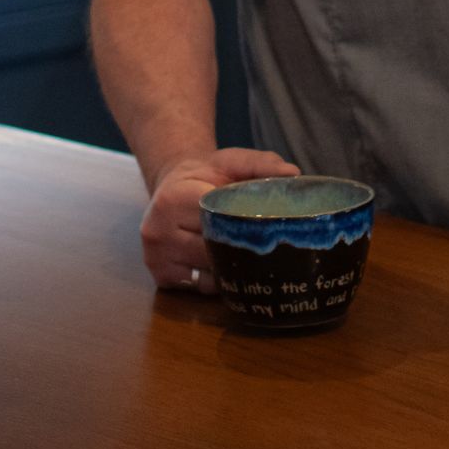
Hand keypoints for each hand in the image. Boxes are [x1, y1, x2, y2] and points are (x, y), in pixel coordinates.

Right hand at [139, 147, 298, 293]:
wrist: (171, 186)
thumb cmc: (206, 174)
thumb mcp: (232, 161)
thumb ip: (261, 164)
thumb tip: (293, 174)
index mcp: (172, 199)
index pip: (215, 222)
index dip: (243, 226)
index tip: (268, 228)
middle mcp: (157, 230)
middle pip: (211, 251)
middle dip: (240, 249)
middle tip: (267, 247)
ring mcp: (155, 257)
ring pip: (207, 273)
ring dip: (229, 268)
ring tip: (247, 255)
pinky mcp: (159, 276)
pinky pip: (199, 287)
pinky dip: (216, 279)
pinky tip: (225, 263)